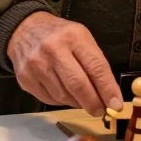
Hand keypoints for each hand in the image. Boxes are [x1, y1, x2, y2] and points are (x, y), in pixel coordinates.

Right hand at [7, 12, 122, 116]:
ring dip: (76, 103)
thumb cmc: (60, 35)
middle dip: (92, 103)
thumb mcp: (81, 38)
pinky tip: (65, 94)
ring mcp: (36, 65)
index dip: (107, 89)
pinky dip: (61, 101)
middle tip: (100, 111)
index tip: (116, 104)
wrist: (24, 29)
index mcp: (73, 36)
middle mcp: (53, 49)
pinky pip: (49, 99)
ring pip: (63, 96)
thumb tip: (108, 94)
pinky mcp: (25, 78)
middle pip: (78, 85)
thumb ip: (94, 63)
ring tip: (82, 100)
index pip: (95, 67)